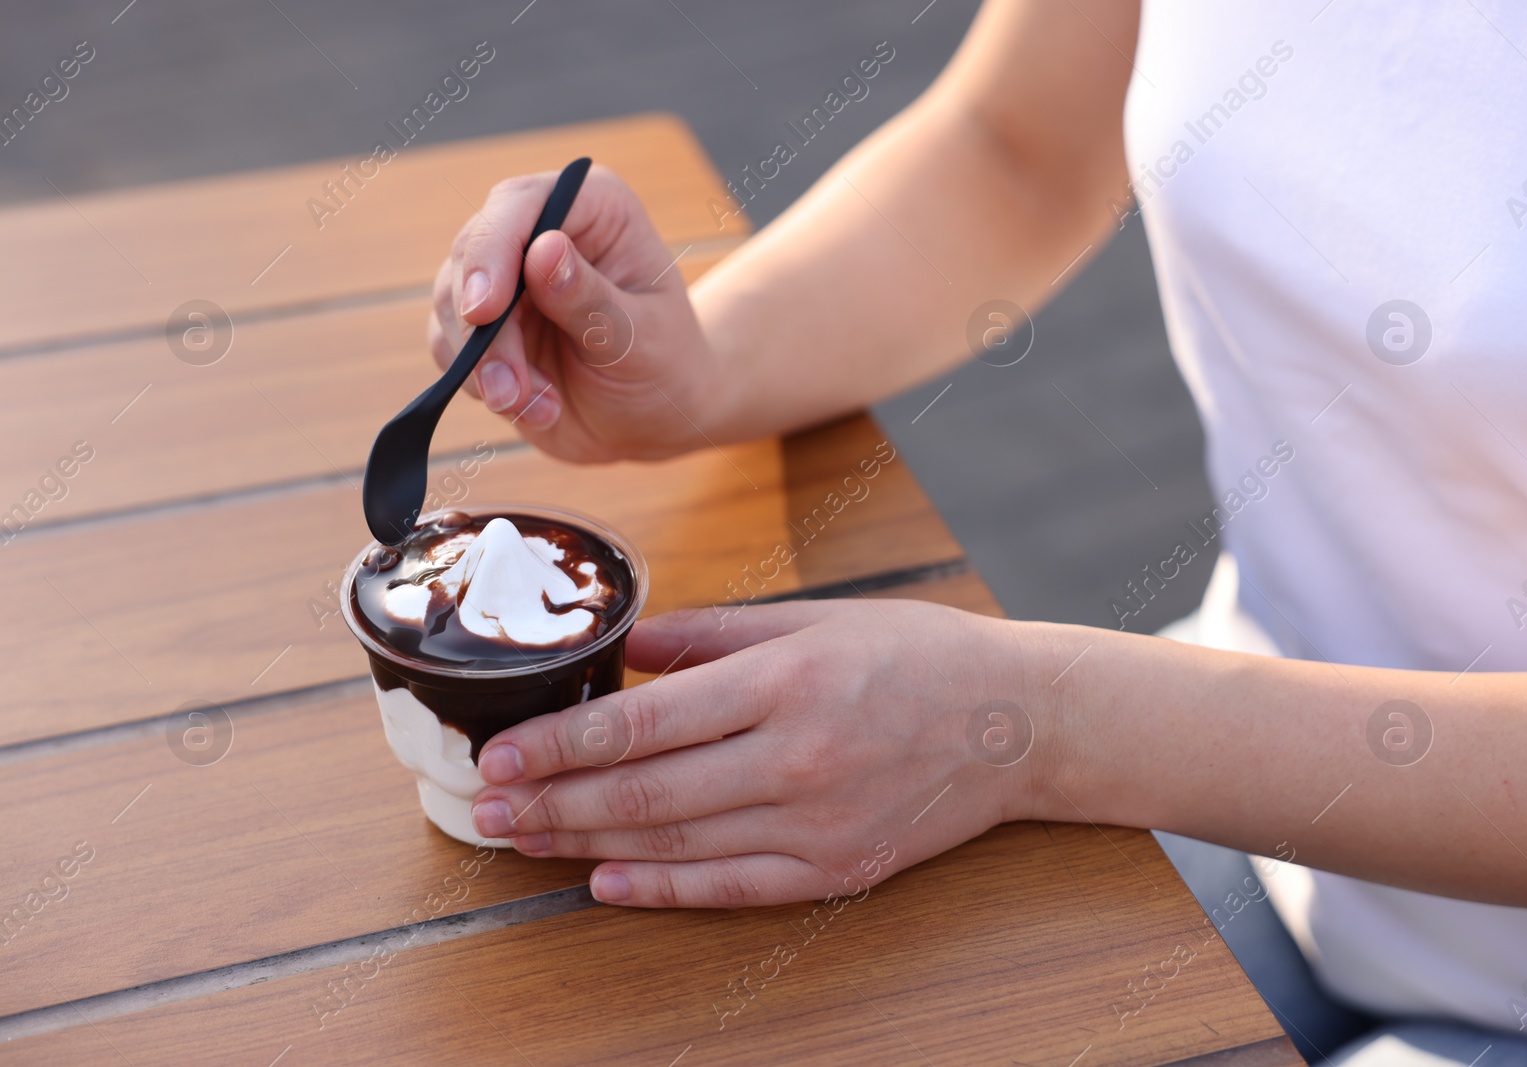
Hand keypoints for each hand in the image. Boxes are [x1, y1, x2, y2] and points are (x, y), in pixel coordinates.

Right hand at [428, 165, 723, 462]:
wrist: (654, 419)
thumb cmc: (665, 365)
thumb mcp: (641, 337)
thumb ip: (590, 298)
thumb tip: (542, 249)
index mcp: (593, 207)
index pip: (522, 202)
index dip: (493, 249)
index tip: (485, 309)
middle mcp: (542, 229)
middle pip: (474, 252)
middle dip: (483, 329)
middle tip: (508, 389)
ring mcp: (507, 277)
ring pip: (454, 302)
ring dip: (482, 364)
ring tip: (533, 405)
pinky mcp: (484, 325)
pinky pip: (450, 344)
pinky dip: (479, 382)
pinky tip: (531, 408)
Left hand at [468, 600, 1042, 907]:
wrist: (1018, 722)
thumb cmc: (918, 656)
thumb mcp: (817, 619)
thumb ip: (715, 635)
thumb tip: (631, 646)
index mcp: (787, 680)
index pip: (646, 722)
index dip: (562, 743)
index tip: (502, 754)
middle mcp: (797, 756)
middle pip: (645, 790)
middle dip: (554, 800)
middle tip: (487, 808)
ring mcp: (818, 821)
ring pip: (677, 841)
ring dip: (588, 844)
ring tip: (528, 839)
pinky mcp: (837, 868)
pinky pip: (732, 886)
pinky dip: (663, 888)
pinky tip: (608, 882)